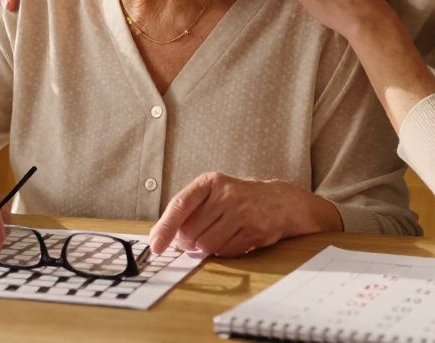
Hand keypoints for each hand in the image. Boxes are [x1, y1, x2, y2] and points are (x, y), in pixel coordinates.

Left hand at [147, 172, 339, 256]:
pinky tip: (232, 238)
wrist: (279, 201)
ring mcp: (243, 212)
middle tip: (195, 238)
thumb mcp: (212, 193)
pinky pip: (225, 253)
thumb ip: (186, 210)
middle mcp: (227, 194)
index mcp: (210, 182)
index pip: (180, 205)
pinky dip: (223, 251)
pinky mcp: (255, 231)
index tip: (155, 246)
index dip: (165, 228)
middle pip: (190, 232)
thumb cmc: (237, 199)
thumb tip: (157, 237)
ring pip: (206, 245)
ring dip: (205, 248)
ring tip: (216, 235)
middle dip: (187, 242)